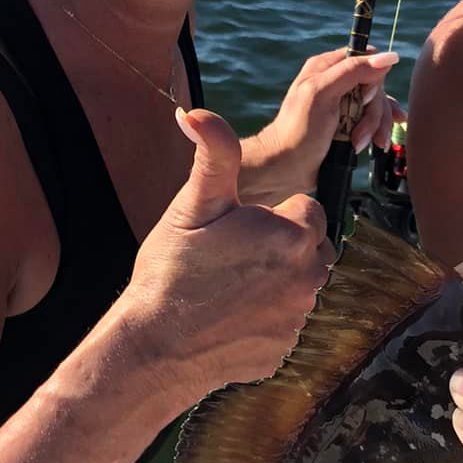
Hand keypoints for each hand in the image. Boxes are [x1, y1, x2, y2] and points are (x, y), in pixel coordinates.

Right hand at [121, 108, 332, 407]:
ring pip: (300, 286)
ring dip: (276, 282)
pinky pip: (286, 323)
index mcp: (293, 235)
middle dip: (281, 247)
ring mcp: (300, 318)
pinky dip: (265, 318)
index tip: (237, 228)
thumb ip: (213, 155)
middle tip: (230, 257)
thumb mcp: (192, 206)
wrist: (153, 350)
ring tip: (227, 288)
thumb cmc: (170, 273)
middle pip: (309, 248)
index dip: (272, 214)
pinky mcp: (287, 349)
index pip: (308, 209)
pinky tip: (228, 318)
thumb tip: (197, 112)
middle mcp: (310, 278)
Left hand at [238, 48, 400, 203]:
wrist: (288, 168)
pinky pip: (376, 122)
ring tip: (358, 144)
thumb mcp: (323, 94)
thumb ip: (353, 71)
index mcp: (327, 68)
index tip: (364, 99)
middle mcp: (337, 82)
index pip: (366, 60)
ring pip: (378, 106)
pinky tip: (378, 142)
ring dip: (374, 127)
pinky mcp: (350, 125)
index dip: (372, 79)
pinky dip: (378, 132)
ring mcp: (345, 105)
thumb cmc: (298, 130)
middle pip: (376, 87)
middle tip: (359, 132)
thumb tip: (388, 56)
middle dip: (373, 113)